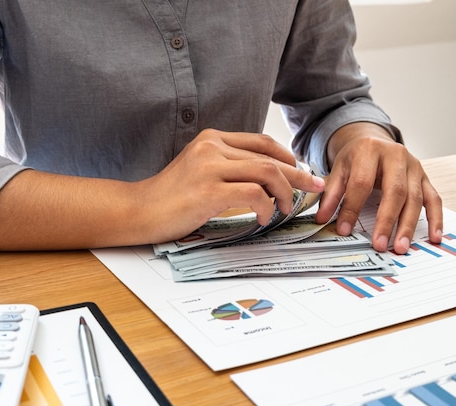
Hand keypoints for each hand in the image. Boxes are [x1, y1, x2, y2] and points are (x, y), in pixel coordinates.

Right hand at [139, 129, 325, 242]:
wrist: (139, 210)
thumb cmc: (170, 196)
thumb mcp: (199, 169)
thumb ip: (227, 165)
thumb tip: (265, 177)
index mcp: (211, 139)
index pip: (261, 142)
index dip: (288, 157)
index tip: (302, 171)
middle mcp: (212, 147)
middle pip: (269, 158)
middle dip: (299, 175)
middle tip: (316, 188)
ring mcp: (209, 167)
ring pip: (267, 173)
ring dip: (285, 193)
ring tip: (285, 209)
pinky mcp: (208, 191)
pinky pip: (253, 195)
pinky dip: (265, 207)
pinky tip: (263, 217)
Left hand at [315, 123, 442, 253]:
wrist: (372, 141)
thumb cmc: (355, 159)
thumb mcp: (338, 170)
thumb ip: (330, 194)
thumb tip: (322, 219)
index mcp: (369, 150)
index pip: (361, 183)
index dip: (351, 208)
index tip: (344, 230)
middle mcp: (396, 155)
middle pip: (395, 191)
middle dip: (386, 220)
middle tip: (379, 244)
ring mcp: (414, 166)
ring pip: (415, 198)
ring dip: (408, 225)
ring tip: (401, 247)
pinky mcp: (425, 177)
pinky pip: (434, 199)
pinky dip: (435, 219)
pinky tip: (433, 237)